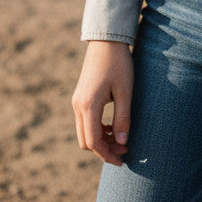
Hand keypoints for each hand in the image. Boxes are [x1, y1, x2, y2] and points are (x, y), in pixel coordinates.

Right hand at [72, 40, 133, 166]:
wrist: (106, 40)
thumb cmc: (118, 64)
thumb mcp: (125, 91)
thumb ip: (123, 118)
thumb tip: (122, 143)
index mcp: (88, 106)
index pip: (94, 142)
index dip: (107, 155)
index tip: (122, 160)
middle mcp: (78, 106)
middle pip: (86, 141)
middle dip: (104, 150)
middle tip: (125, 150)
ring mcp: (76, 101)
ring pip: (84, 133)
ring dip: (101, 140)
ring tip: (121, 139)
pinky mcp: (80, 97)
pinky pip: (85, 122)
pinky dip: (97, 129)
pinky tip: (113, 126)